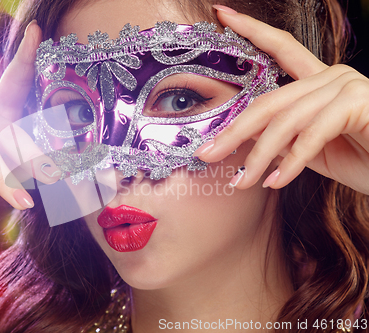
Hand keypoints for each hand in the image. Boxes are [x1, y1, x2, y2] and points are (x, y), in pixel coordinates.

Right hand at [0, 21, 57, 226]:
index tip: (36, 33)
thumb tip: (51, 170)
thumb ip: (19, 167)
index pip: (11, 83)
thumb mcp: (0, 177)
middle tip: (52, 176)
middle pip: (5, 128)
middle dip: (31, 155)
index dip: (24, 58)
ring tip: (22, 197)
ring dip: (3, 174)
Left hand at [194, 5, 368, 194]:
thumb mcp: (309, 148)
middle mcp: (330, 75)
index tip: (221, 16)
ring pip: (285, 121)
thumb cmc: (361, 158)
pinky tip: (275, 182)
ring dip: (260, 157)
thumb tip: (241, 139)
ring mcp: (346, 85)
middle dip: (234, 131)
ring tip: (244, 182)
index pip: (280, 48)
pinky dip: (291, 163)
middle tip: (207, 154)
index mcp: (317, 81)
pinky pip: (312, 134)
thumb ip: (280, 137)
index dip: (250, 30)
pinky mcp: (358, 102)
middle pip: (268, 101)